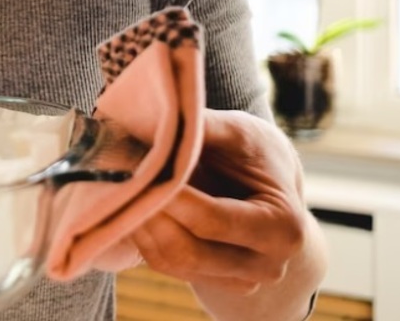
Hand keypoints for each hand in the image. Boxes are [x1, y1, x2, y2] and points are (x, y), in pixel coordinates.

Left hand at [129, 109, 325, 319]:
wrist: (267, 183)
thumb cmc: (253, 152)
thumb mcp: (236, 131)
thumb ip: (201, 127)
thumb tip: (154, 118)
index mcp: (283, 227)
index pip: (212, 220)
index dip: (169, 197)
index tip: (135, 167)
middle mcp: (265, 264)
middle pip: (188, 249)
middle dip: (147, 212)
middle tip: (117, 178)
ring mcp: (238, 280)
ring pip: (170, 260)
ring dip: (137, 224)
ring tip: (118, 187)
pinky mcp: (212, 281)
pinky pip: (165, 263)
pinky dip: (142, 234)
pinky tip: (128, 204)